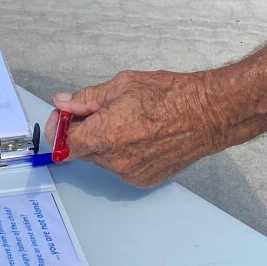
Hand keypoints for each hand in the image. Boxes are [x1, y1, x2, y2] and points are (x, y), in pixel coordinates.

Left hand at [43, 70, 225, 187]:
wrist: (206, 114)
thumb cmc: (168, 95)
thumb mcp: (122, 84)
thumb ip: (87, 98)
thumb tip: (63, 103)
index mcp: (105, 135)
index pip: (64, 145)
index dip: (60, 130)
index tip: (65, 117)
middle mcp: (115, 161)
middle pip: (84, 151)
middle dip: (86, 131)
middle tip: (102, 110)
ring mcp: (130, 174)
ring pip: (104, 159)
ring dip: (106, 142)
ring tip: (130, 120)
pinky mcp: (144, 180)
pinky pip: (122, 167)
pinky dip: (124, 152)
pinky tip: (142, 135)